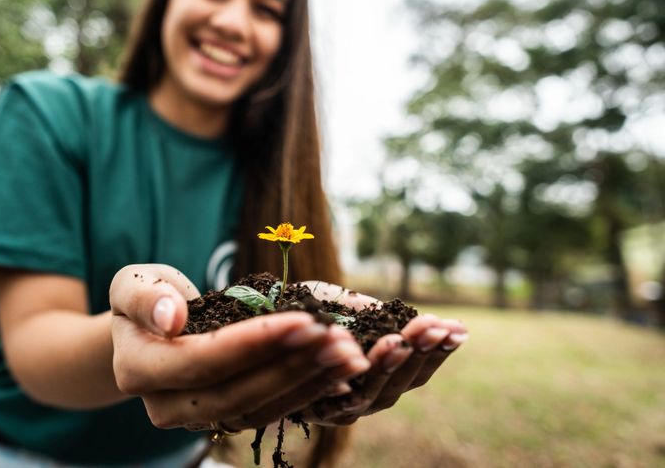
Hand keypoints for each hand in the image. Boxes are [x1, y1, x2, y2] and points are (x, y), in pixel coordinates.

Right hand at [109, 265, 371, 430]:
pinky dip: (308, 391)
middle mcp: (166, 407)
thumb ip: (144, 297)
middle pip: (236, 393)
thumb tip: (171, 317)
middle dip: (292, 365)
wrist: (147, 331)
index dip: (253, 343)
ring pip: (260, 408)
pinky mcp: (227, 417)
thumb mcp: (132, 284)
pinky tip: (340, 371)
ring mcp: (198, 418)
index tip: (302, 319)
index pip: (202, 361)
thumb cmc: (144, 298)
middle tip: (338, 339)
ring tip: (349, 355)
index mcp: (138, 370)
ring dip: (309, 382)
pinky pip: (271, 410)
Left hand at [301, 282, 468, 425]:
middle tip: (435, 327)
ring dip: (389, 365)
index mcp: (378, 375)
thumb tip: (417, 318)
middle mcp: (363, 397)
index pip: (416, 369)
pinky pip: (335, 398)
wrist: (253, 319)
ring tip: (400, 340)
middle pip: (401, 386)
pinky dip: (349, 380)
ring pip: (374, 394)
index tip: (459, 328)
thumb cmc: (303, 314)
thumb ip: (374, 313)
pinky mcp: (311, 408)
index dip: (439, 352)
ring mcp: (339, 408)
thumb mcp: (341, 304)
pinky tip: (360, 359)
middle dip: (419, 354)